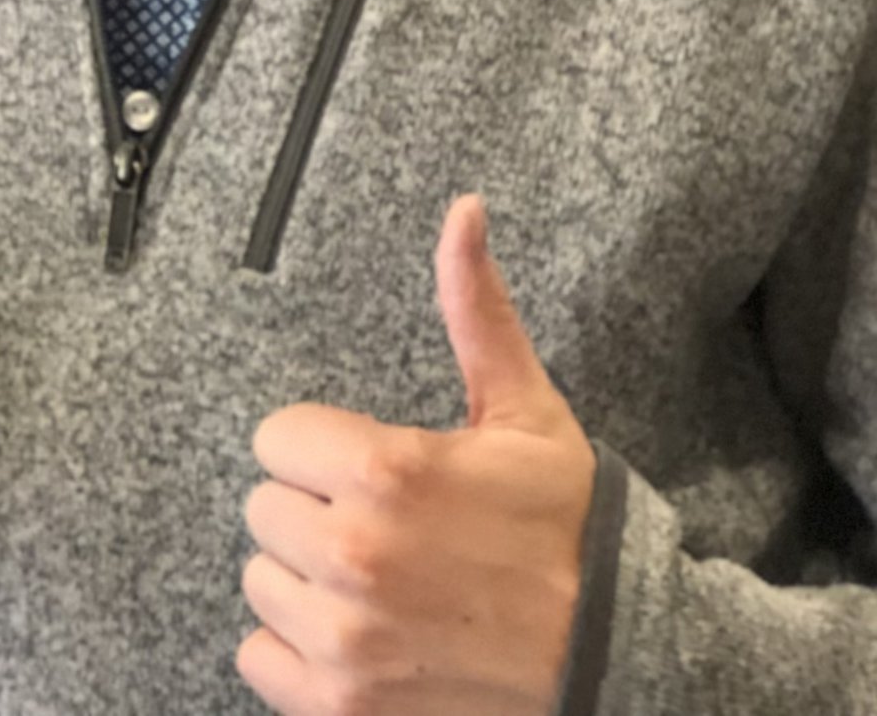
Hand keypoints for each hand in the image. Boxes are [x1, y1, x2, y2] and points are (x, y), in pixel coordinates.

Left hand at [237, 194, 592, 715]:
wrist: (616, 661)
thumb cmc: (566, 531)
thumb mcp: (525, 412)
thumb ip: (474, 310)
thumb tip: (464, 210)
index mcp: (386, 472)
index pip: (277, 438)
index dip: (324, 450)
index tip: (373, 469)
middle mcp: (355, 557)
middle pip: (263, 509)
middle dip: (314, 510)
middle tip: (380, 526)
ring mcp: (346, 642)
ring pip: (261, 584)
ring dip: (304, 581)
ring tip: (376, 582)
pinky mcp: (341, 708)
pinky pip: (260, 659)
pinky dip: (296, 652)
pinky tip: (358, 636)